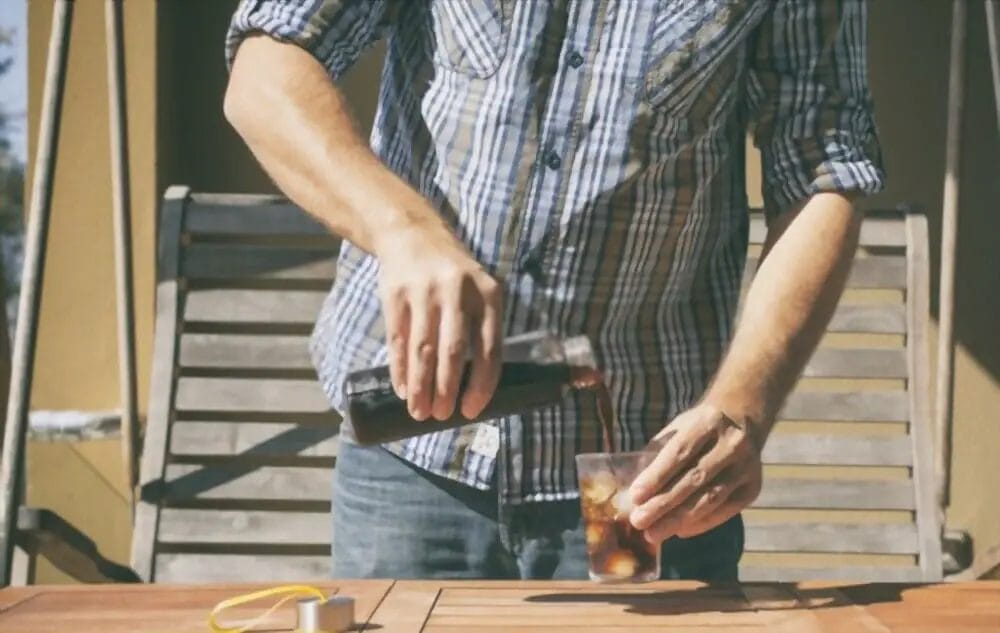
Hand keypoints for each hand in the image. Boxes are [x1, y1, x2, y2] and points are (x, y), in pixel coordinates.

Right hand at [375, 222, 502, 421]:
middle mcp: (457, 292)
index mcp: (488, 295)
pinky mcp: (396, 295)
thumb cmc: (453, 275)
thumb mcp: (478, 291)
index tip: (471, 411)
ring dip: (421, 386)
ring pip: (423, 350)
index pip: (489, 349)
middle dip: (447, 390)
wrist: (412, 234)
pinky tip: (402, 389)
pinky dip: (400, 369)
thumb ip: (481, 329)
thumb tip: (475, 388)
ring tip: (420, 412)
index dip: (480, 385)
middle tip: (442, 416)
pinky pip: (398, 341)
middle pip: (453, 352)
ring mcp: (424, 292)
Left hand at [628, 404, 762, 544]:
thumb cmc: (699, 428)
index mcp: (708, 422)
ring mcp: (747, 467)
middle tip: (639, 522)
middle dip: (663, 504)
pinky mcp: (753, 487)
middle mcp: (732, 444)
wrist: (743, 420)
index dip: (657, 476)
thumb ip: (658, 453)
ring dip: (679, 520)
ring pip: (710, 498)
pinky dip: (701, 524)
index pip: (680, 452)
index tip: (635, 496)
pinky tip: (679, 531)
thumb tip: (635, 490)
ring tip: (654, 534)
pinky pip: (725, 511)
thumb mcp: (678, 428)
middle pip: (694, 479)